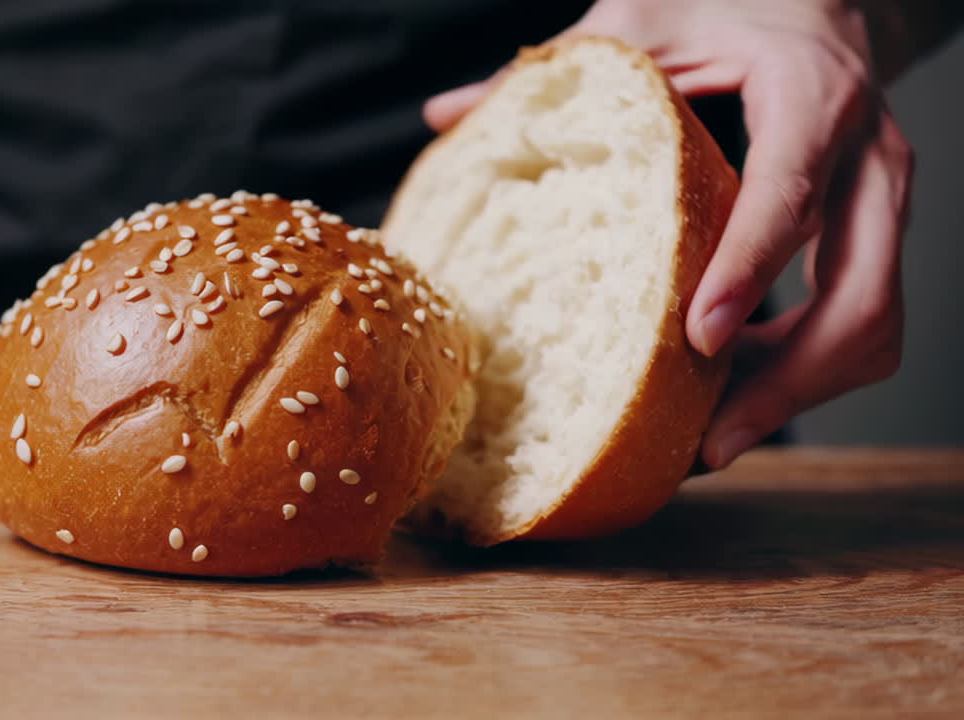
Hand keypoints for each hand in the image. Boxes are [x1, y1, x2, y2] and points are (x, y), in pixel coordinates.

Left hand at [423, 0, 913, 469]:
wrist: (817, 0)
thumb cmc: (725, 9)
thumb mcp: (641, 23)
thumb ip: (555, 72)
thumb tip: (445, 115)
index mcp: (808, 93)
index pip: (789, 190)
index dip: (749, 269)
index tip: (698, 340)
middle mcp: (865, 155)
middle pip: (860, 295)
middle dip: (789, 383)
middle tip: (709, 441)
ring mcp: (878, 201)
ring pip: (871, 326)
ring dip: (797, 394)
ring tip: (712, 439)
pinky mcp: (872, 234)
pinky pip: (857, 321)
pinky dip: (801, 372)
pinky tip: (730, 395)